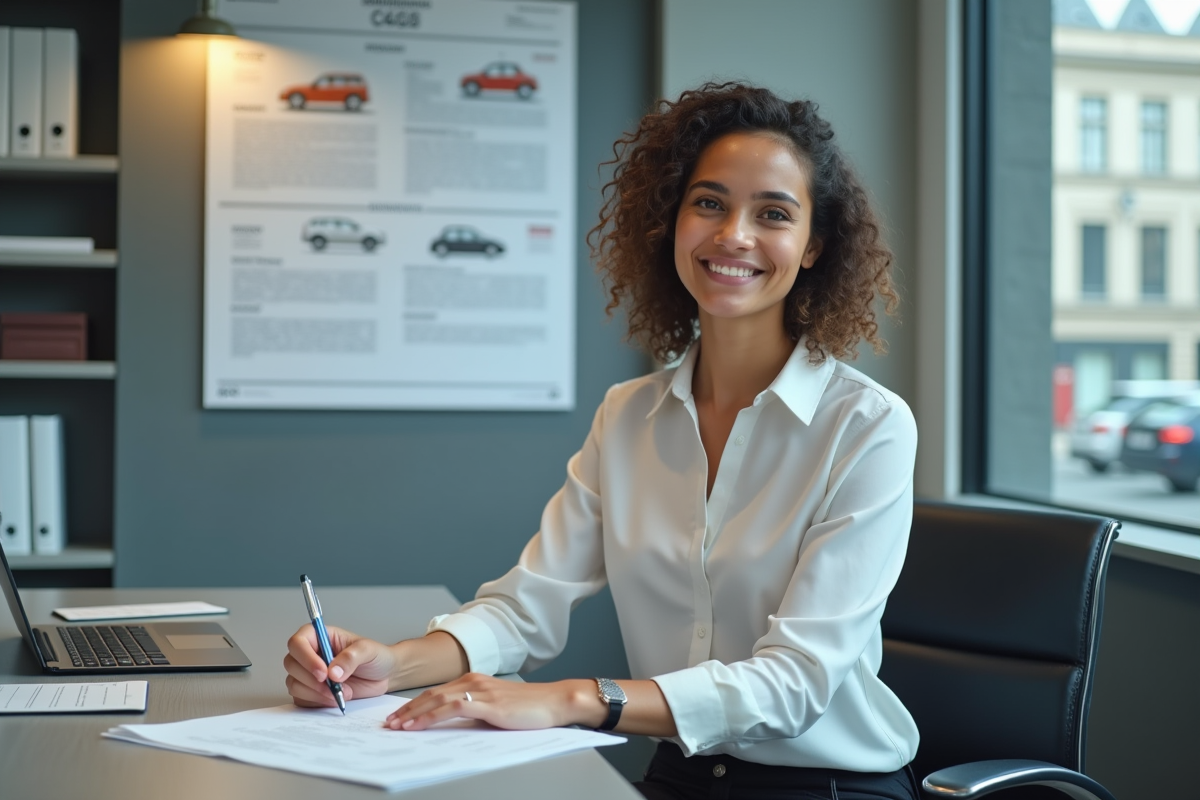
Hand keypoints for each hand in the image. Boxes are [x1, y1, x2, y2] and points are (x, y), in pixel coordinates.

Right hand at [283, 624, 395, 707]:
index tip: (323, 673)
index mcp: (320, 636)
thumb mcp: (368, 650)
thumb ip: (351, 657)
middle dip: (311, 679)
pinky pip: (302, 699)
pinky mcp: (311, 691)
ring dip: (316, 692)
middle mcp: (311, 653)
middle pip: (292, 664)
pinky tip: (335, 699)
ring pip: (294, 683)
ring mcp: (308, 673)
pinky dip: (317, 702)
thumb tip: (333, 672)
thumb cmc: (375, 656)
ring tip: (341, 692)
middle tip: (333, 685)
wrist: (384, 676)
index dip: (306, 658)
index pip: (298, 643)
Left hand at [385, 674, 601, 731]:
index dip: (415, 704)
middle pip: (431, 694)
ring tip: (396, 726)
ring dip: (413, 714)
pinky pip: (451, 709)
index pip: (437, 692)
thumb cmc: (532, 708)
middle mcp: (474, 682)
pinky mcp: (487, 704)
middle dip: (407, 709)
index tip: (399, 716)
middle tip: (389, 723)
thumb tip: (454, 726)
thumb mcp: (498, 708)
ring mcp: (480, 691)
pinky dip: (430, 717)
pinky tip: (418, 725)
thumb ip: (477, 711)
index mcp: (476, 681)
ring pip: (436, 700)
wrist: (556, 702)